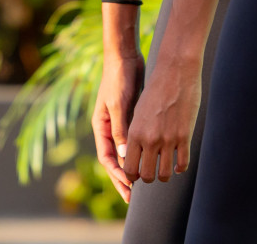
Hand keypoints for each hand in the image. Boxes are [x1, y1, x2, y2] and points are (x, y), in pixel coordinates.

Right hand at [93, 51, 144, 202]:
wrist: (125, 57)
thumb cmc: (119, 78)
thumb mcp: (119, 104)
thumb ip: (120, 128)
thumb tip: (123, 156)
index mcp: (101, 126)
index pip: (106, 158)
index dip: (116, 175)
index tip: (129, 187)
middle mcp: (110, 128)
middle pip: (115, 161)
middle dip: (123, 180)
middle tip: (132, 199)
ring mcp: (121, 124)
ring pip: (127, 153)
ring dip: (135, 168)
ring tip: (145, 184)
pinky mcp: (134, 119)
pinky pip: (138, 142)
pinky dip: (144, 153)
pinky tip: (155, 161)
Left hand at [123, 56, 200, 184]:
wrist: (175, 73)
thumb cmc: (154, 90)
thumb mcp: (138, 111)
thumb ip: (134, 132)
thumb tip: (130, 153)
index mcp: (134, 132)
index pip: (129, 166)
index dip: (131, 176)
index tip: (135, 175)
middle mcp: (150, 139)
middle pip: (146, 176)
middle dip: (147, 179)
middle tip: (150, 174)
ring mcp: (168, 139)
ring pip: (164, 174)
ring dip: (164, 176)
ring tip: (163, 171)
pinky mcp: (185, 136)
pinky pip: (183, 163)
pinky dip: (180, 168)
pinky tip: (178, 165)